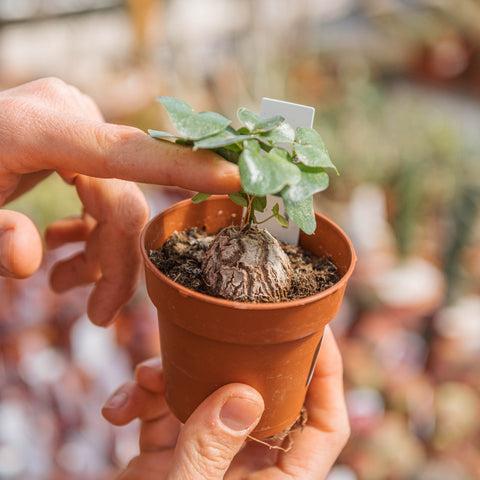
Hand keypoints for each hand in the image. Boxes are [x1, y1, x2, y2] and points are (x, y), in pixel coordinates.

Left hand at [0, 77, 239, 324]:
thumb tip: (36, 264)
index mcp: (34, 127)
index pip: (127, 154)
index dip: (186, 169)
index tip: (235, 178)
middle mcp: (67, 117)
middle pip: (123, 201)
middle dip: (117, 263)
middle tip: (97, 316)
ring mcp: (73, 123)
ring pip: (117, 201)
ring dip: (100, 251)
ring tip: (65, 286)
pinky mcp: (74, 137)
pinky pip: (103, 188)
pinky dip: (90, 228)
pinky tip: (64, 255)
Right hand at [103, 326, 349, 478]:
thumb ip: (211, 452)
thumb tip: (243, 394)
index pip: (324, 422)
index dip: (326, 374)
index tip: (315, 329)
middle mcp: (247, 464)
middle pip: (262, 393)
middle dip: (235, 358)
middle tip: (223, 325)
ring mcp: (209, 454)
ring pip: (208, 392)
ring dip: (170, 377)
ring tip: (142, 380)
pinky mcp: (171, 451)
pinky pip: (164, 409)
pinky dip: (141, 400)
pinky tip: (117, 409)